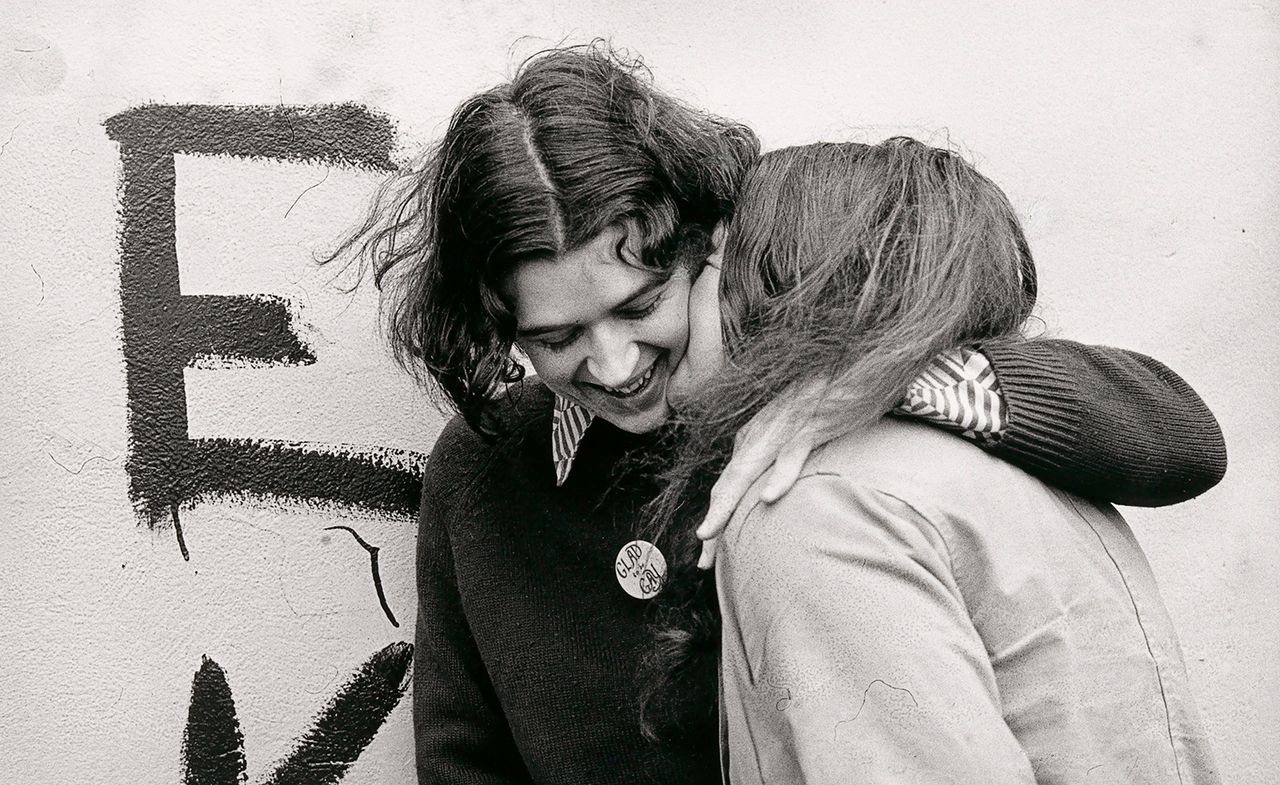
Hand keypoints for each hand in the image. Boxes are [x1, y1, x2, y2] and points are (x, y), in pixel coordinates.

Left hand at [696, 378, 834, 568]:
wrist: (854, 367)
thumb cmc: (827, 401)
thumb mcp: (795, 433)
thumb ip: (779, 458)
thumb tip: (770, 492)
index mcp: (754, 439)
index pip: (727, 485)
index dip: (715, 518)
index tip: (706, 553)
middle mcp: (759, 436)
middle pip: (727, 484)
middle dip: (712, 522)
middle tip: (702, 562)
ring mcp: (781, 431)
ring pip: (746, 472)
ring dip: (726, 505)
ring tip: (709, 534)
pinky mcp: (809, 427)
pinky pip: (790, 456)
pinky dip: (779, 477)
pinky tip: (768, 499)